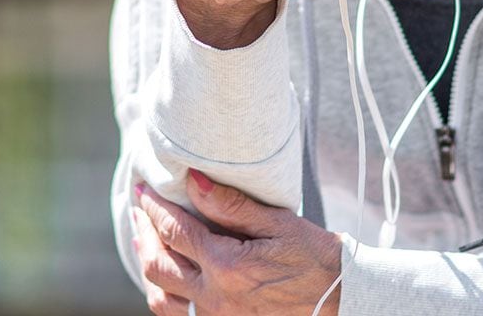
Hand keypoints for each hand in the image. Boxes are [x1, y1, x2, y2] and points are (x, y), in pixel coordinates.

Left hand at [130, 170, 343, 315]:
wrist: (341, 297)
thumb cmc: (315, 256)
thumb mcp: (278, 223)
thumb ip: (231, 204)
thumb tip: (192, 180)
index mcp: (228, 266)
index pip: (175, 231)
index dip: (154, 207)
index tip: (143, 188)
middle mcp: (216, 297)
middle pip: (158, 263)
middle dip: (144, 231)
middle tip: (141, 209)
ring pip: (161, 297)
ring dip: (148, 264)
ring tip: (145, 240)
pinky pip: (178, 315)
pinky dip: (162, 295)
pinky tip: (164, 276)